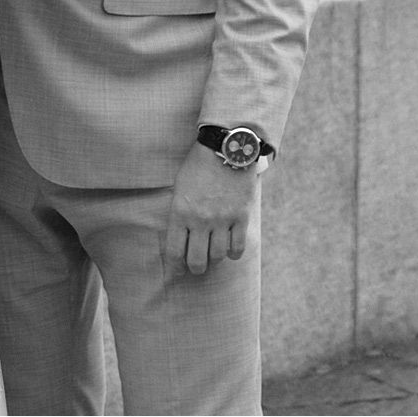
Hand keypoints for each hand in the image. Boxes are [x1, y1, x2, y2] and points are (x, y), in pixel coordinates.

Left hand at [163, 141, 255, 275]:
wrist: (226, 146)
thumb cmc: (198, 165)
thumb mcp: (180, 187)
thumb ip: (180, 213)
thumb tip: (181, 238)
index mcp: (181, 212)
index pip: (175, 252)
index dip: (176, 267)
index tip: (178, 270)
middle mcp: (201, 220)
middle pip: (197, 261)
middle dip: (195, 268)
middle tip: (197, 265)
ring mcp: (223, 219)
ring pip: (218, 256)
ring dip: (214, 259)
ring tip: (213, 253)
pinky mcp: (241, 216)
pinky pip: (238, 247)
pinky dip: (234, 253)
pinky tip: (230, 249)